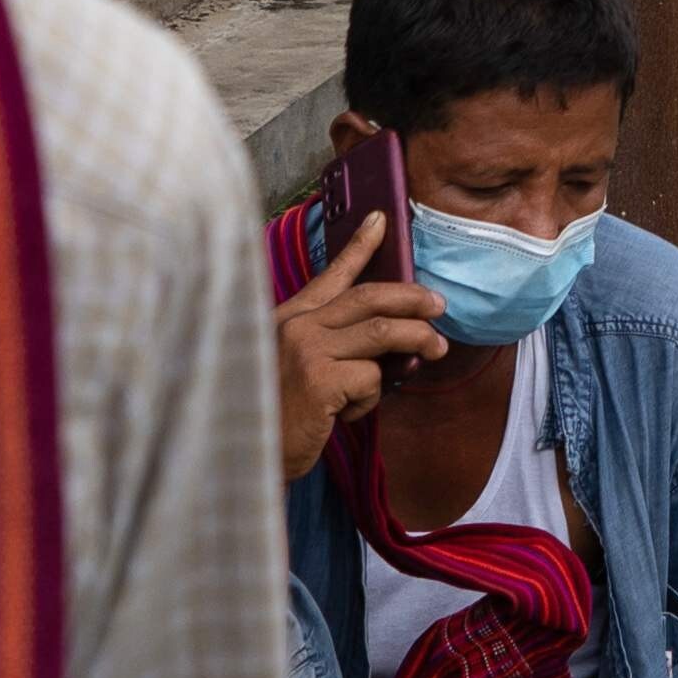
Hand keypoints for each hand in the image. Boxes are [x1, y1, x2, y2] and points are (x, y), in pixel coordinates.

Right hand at [273, 212, 448, 476]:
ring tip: (437, 349)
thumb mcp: (298, 370)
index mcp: (290, 317)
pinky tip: (344, 415)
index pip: (332, 273)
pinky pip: (371, 378)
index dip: (360, 245)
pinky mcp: (319, 380)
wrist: (239, 457)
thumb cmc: (274, 415)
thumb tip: (394, 345)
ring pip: (382, 331)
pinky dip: (371, 398)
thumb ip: (335, 350)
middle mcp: (297, 325)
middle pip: (370, 297)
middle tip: (438, 306)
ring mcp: (307, 350)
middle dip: (411, 297)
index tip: (381, 220)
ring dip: (418, 338)